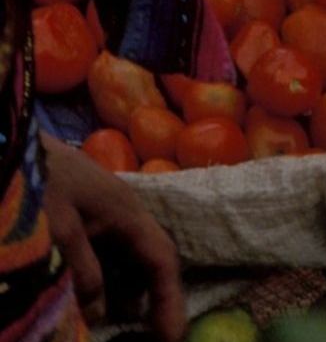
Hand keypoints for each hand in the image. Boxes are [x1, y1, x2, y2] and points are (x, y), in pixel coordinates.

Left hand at [41, 133, 185, 341]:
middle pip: (150, 261)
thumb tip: (100, 315)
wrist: (11, 141)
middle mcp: (124, 214)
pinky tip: (92, 300)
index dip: (170, 300)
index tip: (172, 337)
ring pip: (126, 260)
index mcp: (127, 212)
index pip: (162, 260)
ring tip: (119, 325)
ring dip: (126, 292)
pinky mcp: (84, 217)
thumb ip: (83, 272)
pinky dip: (105, 280)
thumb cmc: (36, 180)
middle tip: (153, 337)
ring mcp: (104, 215)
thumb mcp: (58, 230)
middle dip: (154, 299)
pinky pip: (105, 255)